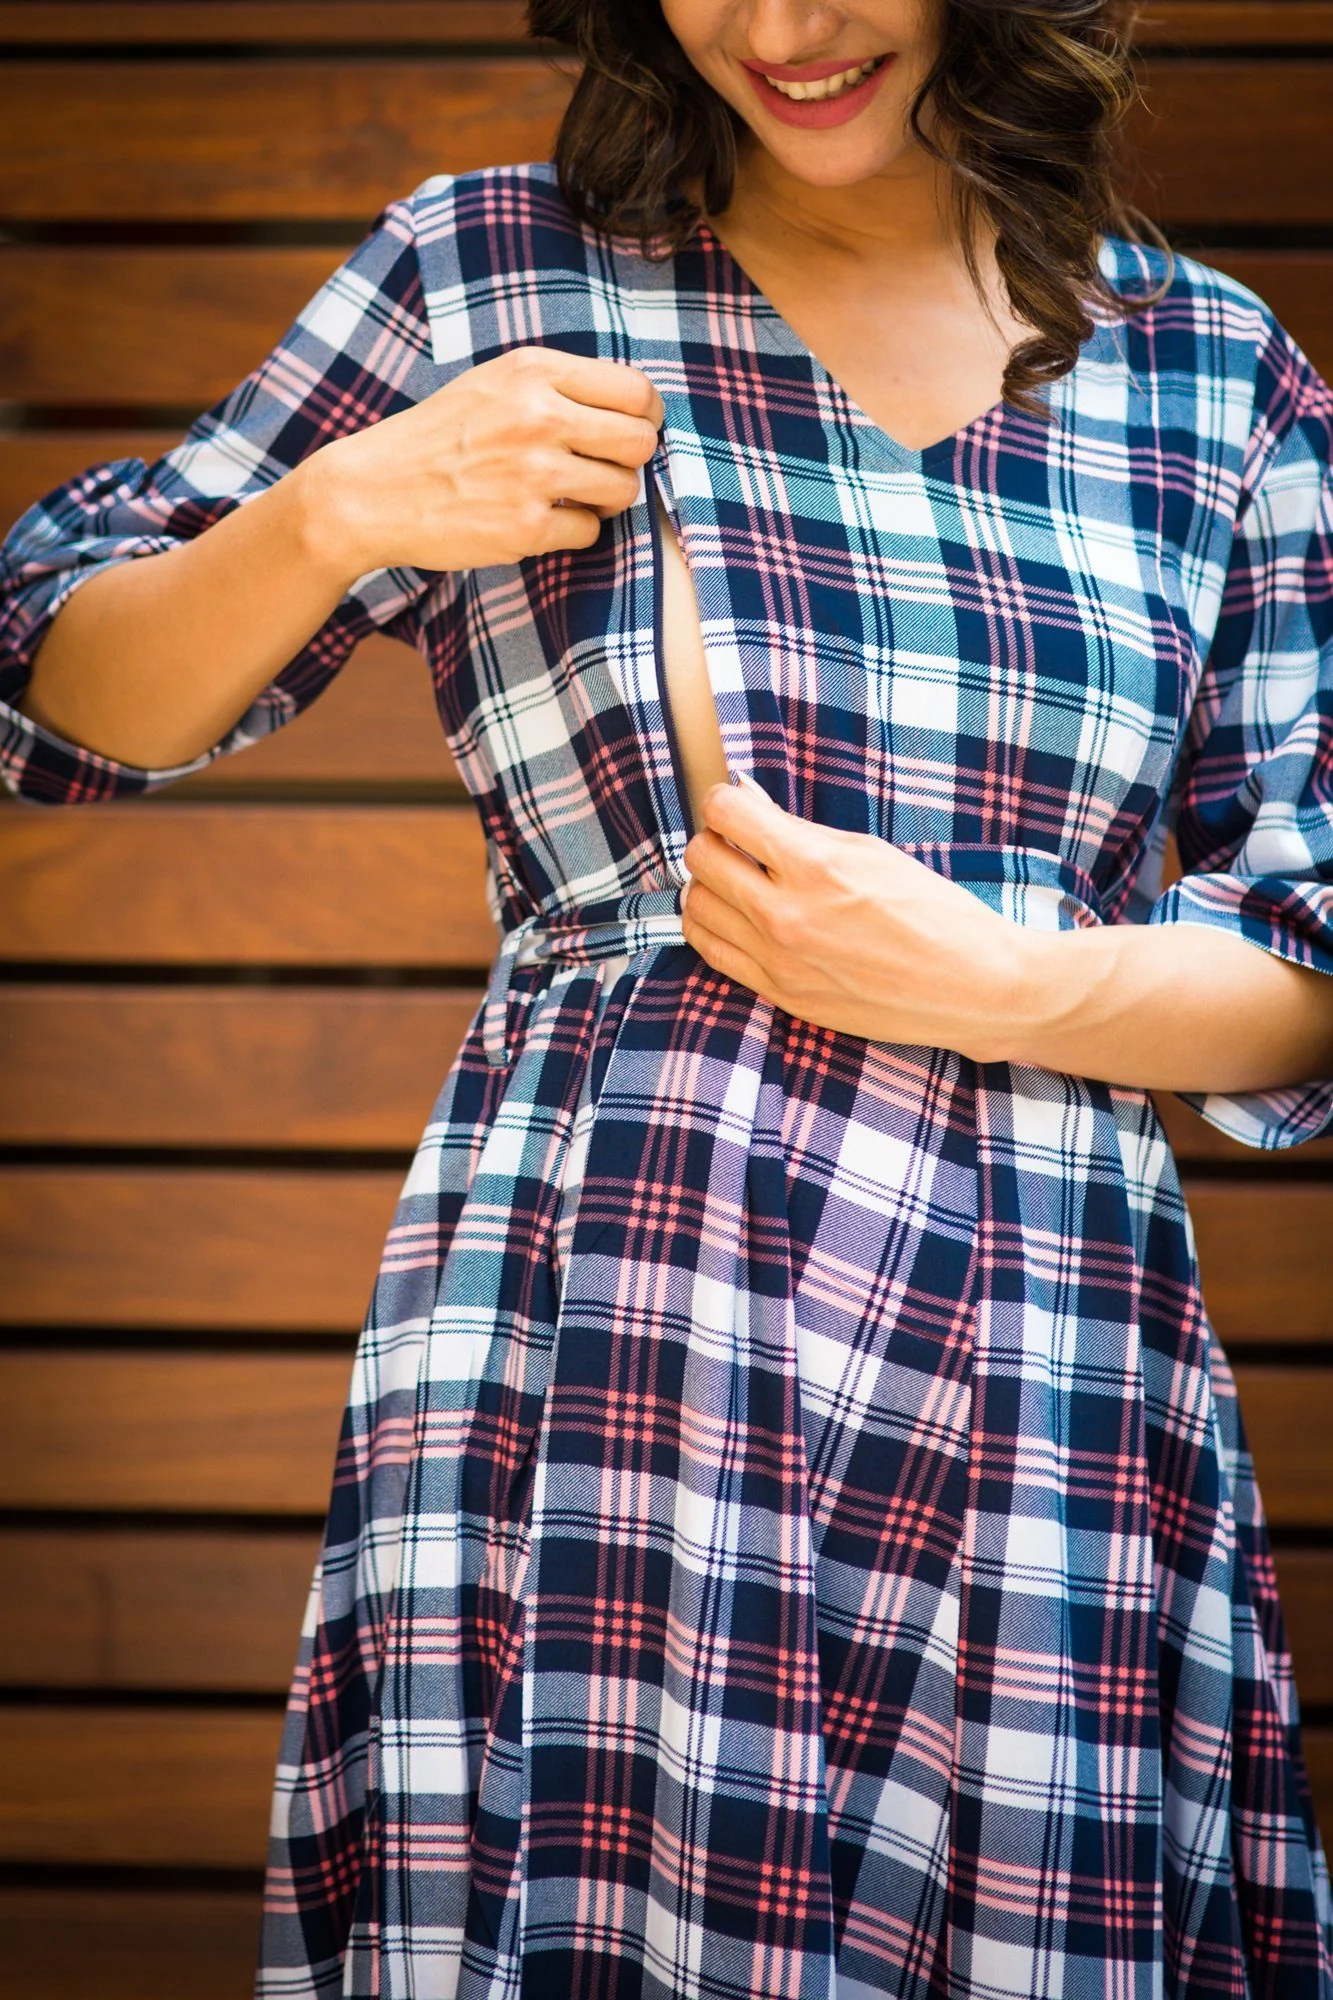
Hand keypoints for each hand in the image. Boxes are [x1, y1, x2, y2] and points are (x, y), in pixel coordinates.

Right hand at [303, 346, 663, 578]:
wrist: (372, 492)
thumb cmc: (438, 439)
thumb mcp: (493, 384)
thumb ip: (557, 387)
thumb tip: (632, 410)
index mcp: (534, 371)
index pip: (635, 390)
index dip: (646, 417)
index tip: (631, 431)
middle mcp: (539, 415)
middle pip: (639, 442)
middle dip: (629, 461)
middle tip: (602, 469)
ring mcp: (535, 473)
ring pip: (623, 490)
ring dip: (605, 500)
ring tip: (570, 496)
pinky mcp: (527, 525)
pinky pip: (590, 531)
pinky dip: (573, 531)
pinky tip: (540, 519)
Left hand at [680, 778, 1033, 1058]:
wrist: (971, 987)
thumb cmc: (933, 912)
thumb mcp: (870, 852)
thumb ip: (799, 829)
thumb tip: (745, 797)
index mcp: (817, 868)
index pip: (727, 815)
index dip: (723, 800)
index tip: (732, 802)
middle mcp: (787, 915)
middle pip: (701, 860)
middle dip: (713, 839)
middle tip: (737, 840)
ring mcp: (779, 961)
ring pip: (697, 909)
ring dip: (709, 885)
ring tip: (738, 881)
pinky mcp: (781, 994)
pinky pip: (714, 954)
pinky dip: (714, 927)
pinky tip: (738, 917)